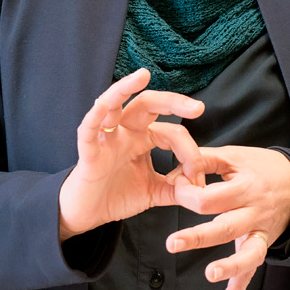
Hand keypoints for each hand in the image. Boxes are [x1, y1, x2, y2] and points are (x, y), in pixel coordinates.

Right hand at [58, 68, 205, 240]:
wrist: (88, 213)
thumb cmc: (117, 196)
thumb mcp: (154, 192)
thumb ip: (178, 189)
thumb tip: (201, 187)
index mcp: (142, 139)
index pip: (172, 133)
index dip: (191, 153)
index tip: (199, 179)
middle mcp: (125, 133)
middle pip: (148, 105)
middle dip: (173, 101)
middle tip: (199, 108)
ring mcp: (105, 140)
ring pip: (114, 105)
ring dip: (125, 88)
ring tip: (142, 75)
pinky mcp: (88, 152)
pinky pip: (89, 129)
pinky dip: (95, 115)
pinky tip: (103, 104)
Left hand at [166, 145, 289, 289]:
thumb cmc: (260, 168)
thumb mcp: (234, 156)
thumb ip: (204, 161)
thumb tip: (174, 174)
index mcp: (245, 188)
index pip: (211, 197)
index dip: (188, 194)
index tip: (177, 187)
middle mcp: (254, 213)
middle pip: (225, 227)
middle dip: (198, 236)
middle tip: (172, 243)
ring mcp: (261, 232)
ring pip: (247, 253)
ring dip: (229, 267)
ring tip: (210, 274)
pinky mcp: (263, 245)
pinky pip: (253, 269)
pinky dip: (240, 287)